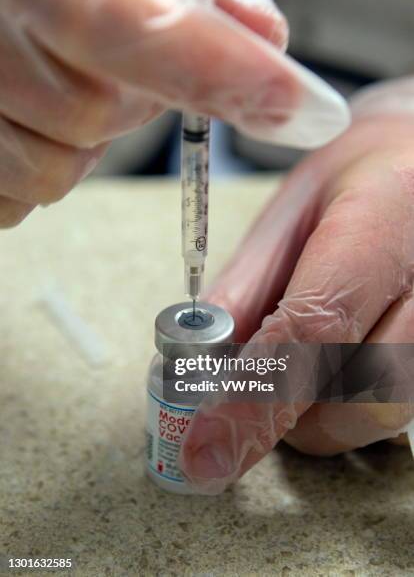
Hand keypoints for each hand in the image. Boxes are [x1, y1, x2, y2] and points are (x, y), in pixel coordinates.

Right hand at [0, 0, 347, 226]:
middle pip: (93, 116)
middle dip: (134, 100)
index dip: (213, 69)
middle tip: (124, 63)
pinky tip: (35, 118)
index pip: (127, 26)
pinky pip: (19, 199)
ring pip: (56, 172)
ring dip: (88, 141)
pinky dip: (47, 166)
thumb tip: (265, 39)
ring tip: (69, 84)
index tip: (295, 105)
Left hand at [180, 77, 413, 493]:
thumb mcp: (291, 210)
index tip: (204, 451)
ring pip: (385, 414)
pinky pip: (402, 406)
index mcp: (383, 219)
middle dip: (288, 415)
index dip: (253, 397)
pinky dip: (354, 406)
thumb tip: (200, 361)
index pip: (317, 325)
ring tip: (303, 364)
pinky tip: (342, 362)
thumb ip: (248, 285)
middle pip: (362, 393)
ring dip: (322, 416)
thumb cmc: (356, 179)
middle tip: (253, 385)